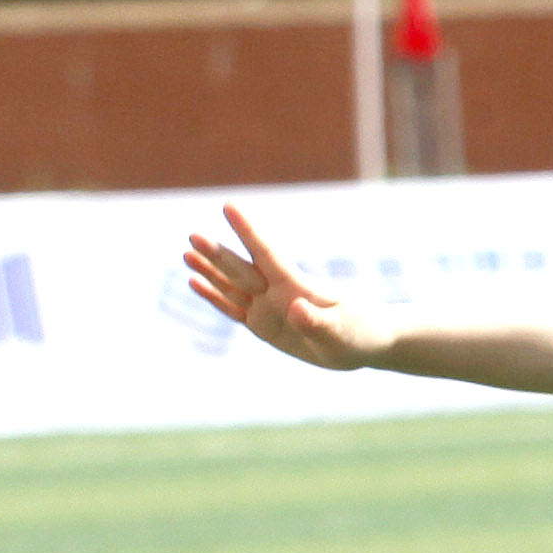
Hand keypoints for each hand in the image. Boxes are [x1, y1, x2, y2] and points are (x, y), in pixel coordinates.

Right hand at [181, 206, 378, 370]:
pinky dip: (213, 297)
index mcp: (297, 286)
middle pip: (242, 269)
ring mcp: (268, 307)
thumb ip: (317, 322)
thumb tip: (294, 307)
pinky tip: (194, 282)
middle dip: (218, 253)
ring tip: (187, 254)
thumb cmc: (360, 334)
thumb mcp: (341, 333)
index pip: (267, 253)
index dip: (247, 230)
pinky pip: (232, 309)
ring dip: (210, 270)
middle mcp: (277, 292)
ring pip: (232, 286)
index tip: (229, 206)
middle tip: (193, 236)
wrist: (365, 346)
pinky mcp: (263, 325)